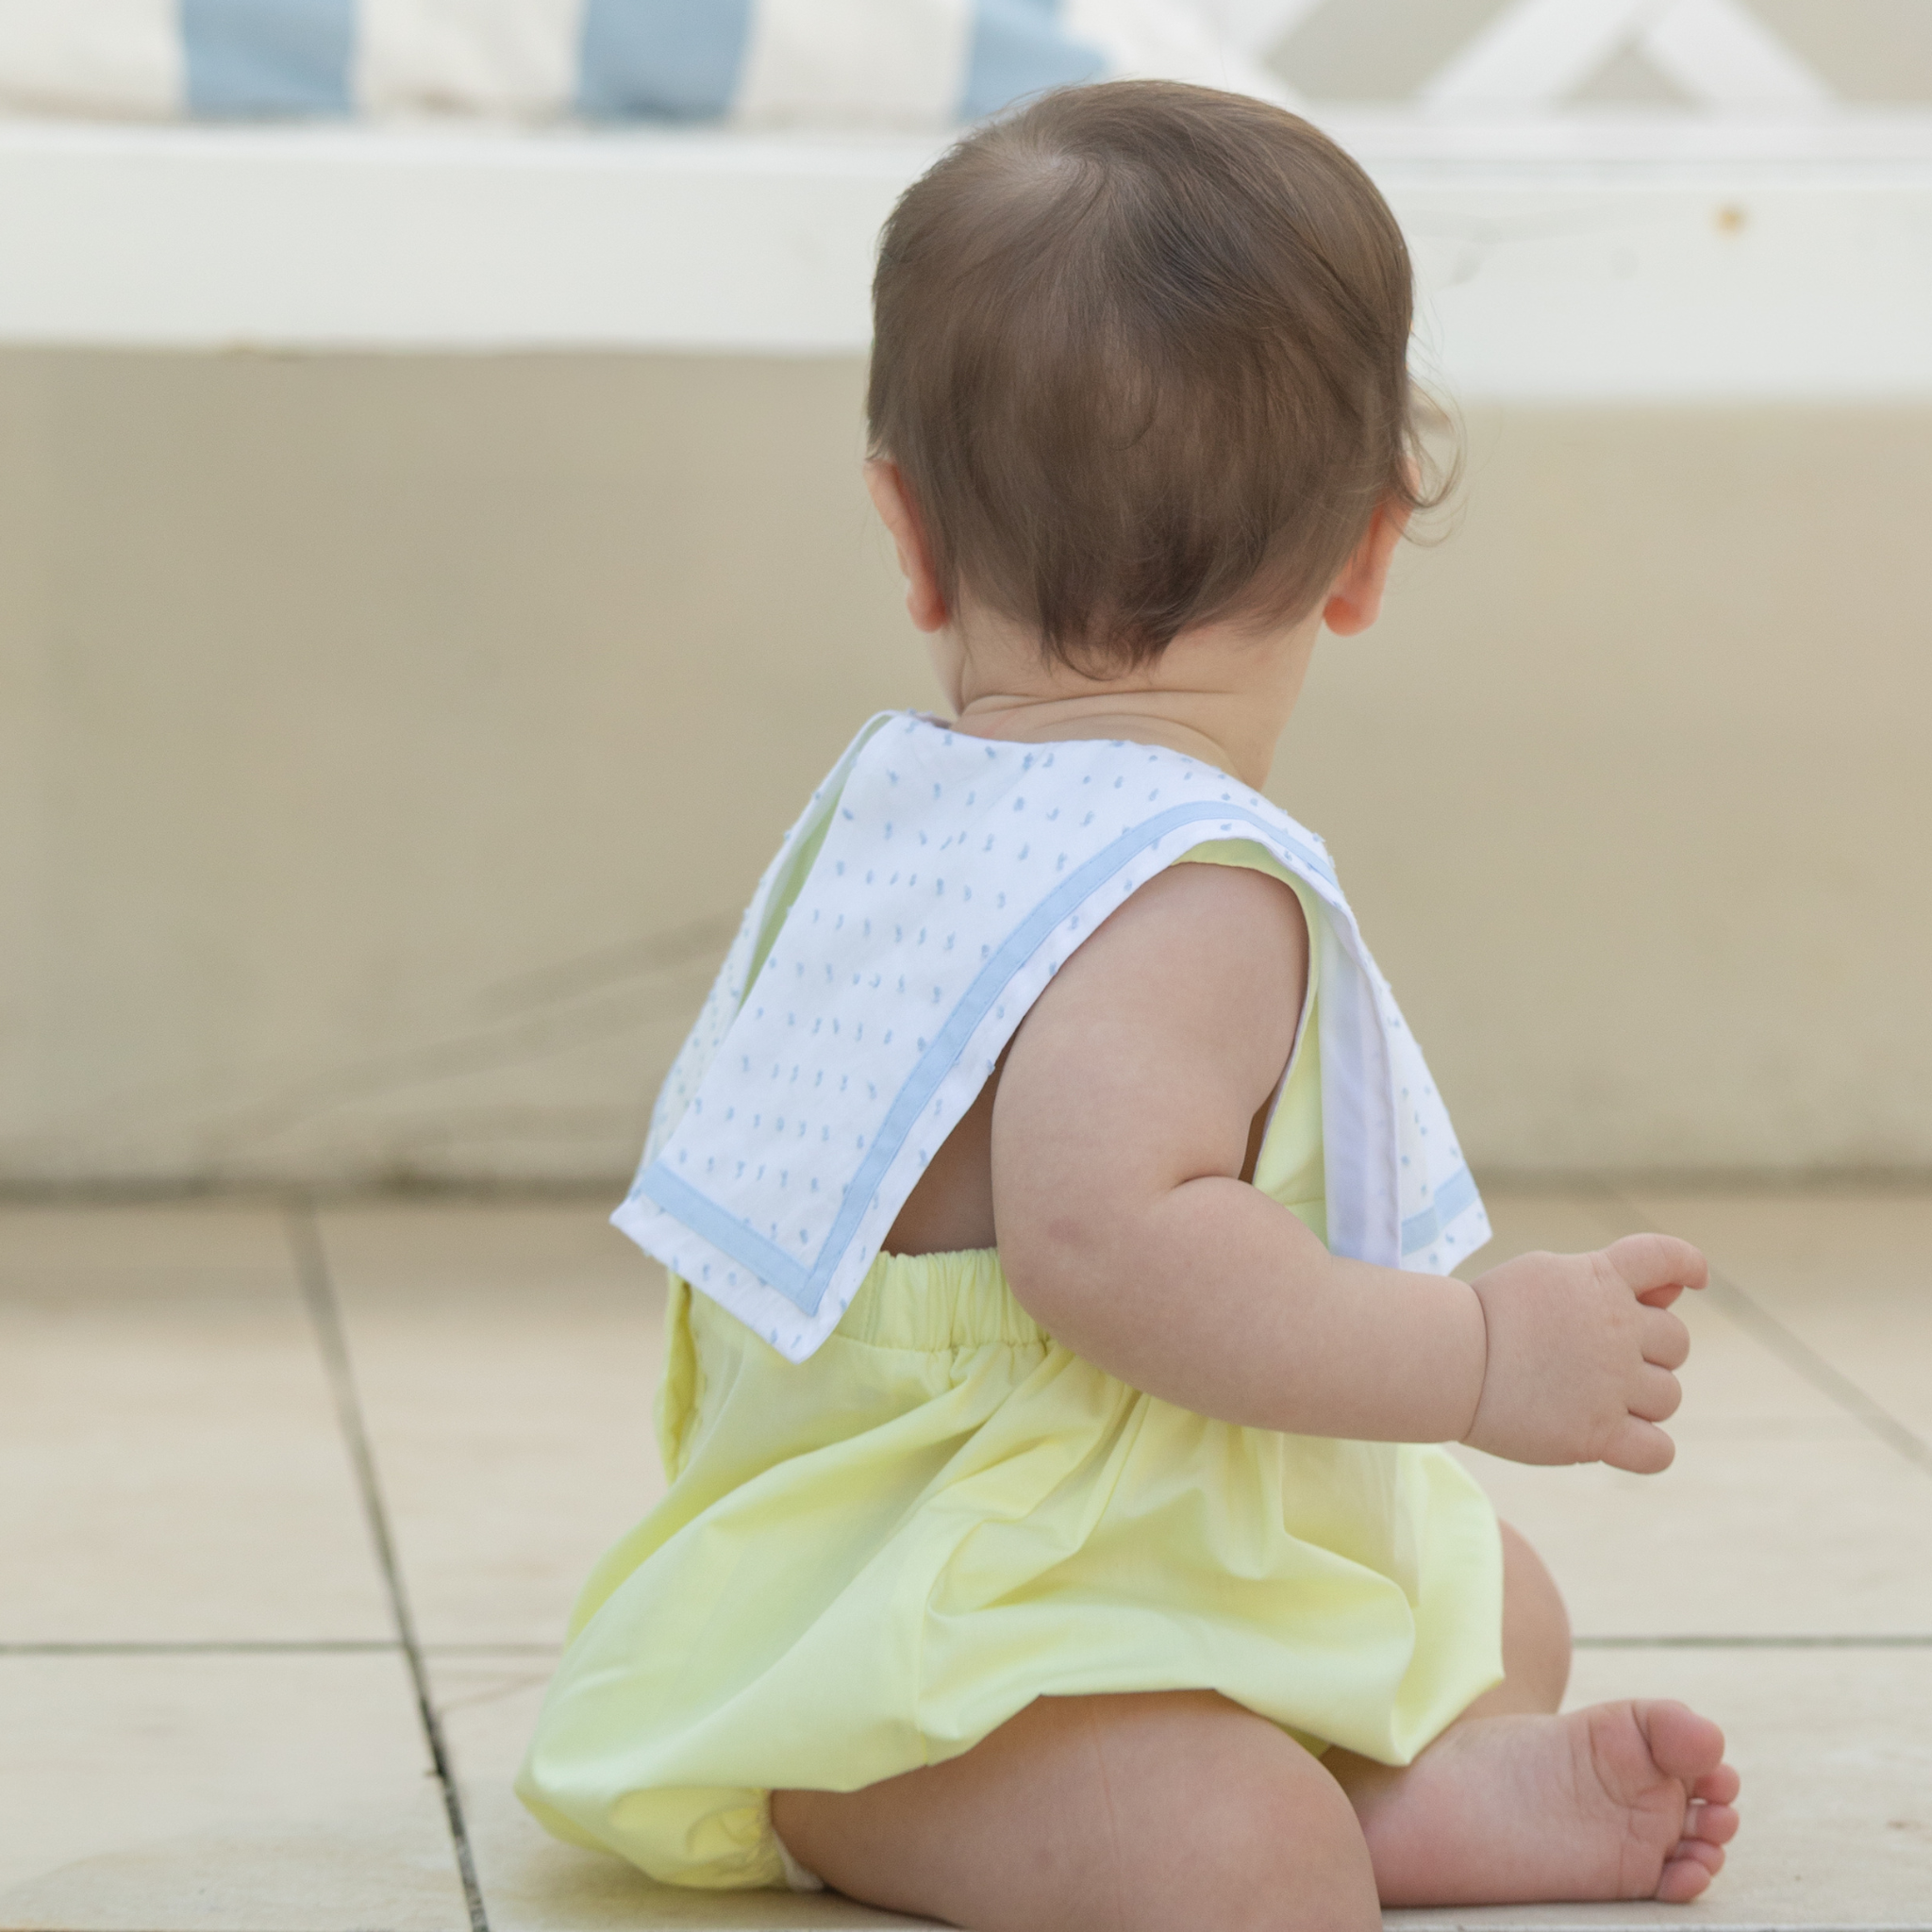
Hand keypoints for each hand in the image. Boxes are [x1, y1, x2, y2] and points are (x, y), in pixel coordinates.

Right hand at [1462, 1234, 1707, 1472]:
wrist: (1446, 1358)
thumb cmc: (1487, 1315)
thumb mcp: (1545, 1274)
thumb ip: (1607, 1281)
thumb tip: (1674, 1295)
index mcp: (1601, 1279)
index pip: (1666, 1257)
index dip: (1687, 1265)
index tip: (1693, 1278)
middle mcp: (1616, 1329)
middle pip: (1675, 1341)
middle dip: (1648, 1351)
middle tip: (1597, 1360)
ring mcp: (1610, 1383)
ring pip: (1668, 1397)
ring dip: (1641, 1399)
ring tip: (1589, 1396)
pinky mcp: (1596, 1433)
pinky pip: (1659, 1451)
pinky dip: (1647, 1448)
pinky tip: (1620, 1440)